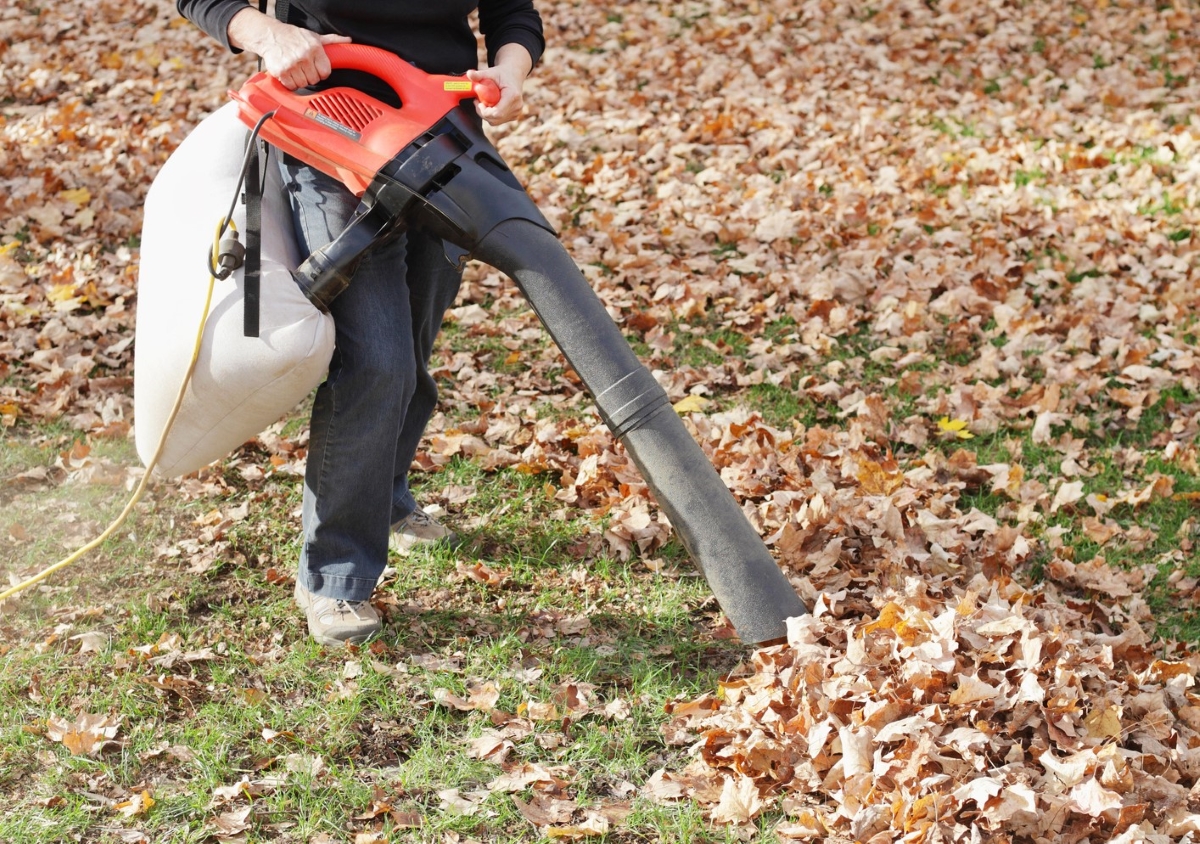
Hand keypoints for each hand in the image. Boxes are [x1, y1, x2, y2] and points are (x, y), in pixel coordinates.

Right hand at [228, 9, 351, 89]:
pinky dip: (290, 83)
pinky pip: (291, 86)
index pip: (325, 72)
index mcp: (314, 48)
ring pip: (303, 84)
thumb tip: (348, 40)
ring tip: (295, 70)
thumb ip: (332, 40)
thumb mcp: (314, 36)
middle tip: (303, 68)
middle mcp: (304, 56)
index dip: (321, 72)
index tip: (315, 69)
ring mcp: (292, 64)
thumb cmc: (294, 37)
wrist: (270, 35)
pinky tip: (288, 74)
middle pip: (314, 80)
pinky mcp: (281, 71)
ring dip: (300, 80)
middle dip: (310, 76)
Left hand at [467, 44, 533, 125]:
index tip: (478, 102)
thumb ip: (479, 75)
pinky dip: (491, 115)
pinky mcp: (514, 116)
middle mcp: (517, 106)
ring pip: (495, 121)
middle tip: (478, 102)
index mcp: (512, 96)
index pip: (496, 113)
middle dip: (483, 112)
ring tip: (484, 102)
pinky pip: (498, 121)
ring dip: (486, 114)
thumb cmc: (502, 74)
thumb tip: (469, 73)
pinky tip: (490, 105)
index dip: (484, 111)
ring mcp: (517, 112)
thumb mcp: (490, 72)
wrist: (513, 76)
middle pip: (495, 119)